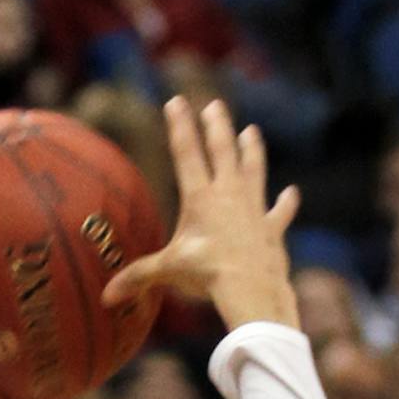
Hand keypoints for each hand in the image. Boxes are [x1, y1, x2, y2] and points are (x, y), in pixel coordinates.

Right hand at [102, 96, 298, 335]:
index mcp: (200, 197)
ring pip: (253, 169)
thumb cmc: (207, 274)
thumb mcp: (168, 272)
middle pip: (223, 150)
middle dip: (217, 125)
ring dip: (252, 149)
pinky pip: (281, 212)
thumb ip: (138, 278)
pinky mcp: (272, 227)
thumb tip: (106, 297)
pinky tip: (292, 193)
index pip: (186, 153)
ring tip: (251, 131)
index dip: (180, 126)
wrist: (251, 286)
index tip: (176, 101)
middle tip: (214, 105)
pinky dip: (287, 203)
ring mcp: (253, 207)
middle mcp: (228, 194)